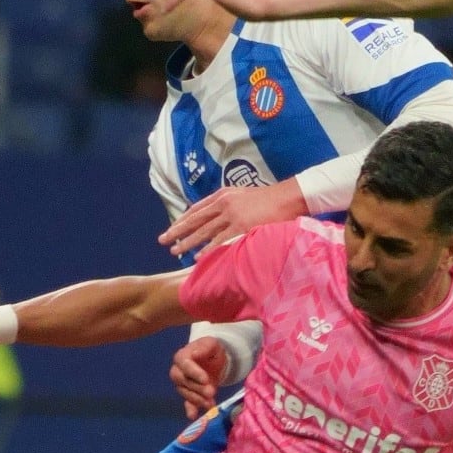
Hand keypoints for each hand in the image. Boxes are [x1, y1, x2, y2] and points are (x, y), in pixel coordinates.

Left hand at [159, 184, 306, 258]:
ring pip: (203, 232)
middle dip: (177, 230)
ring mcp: (232, 216)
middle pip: (195, 220)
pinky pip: (220, 241)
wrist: (289, 197)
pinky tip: (197, 257)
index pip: (197, 208)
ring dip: (187, 242)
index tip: (174, 227)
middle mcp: (223, 204)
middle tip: (163, 240)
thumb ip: (230, 204)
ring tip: (174, 250)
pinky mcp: (241, 228)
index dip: (184, 219)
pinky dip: (207, 250)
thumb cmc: (270, 198)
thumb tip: (219, 215)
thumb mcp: (244, 195)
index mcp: (223, 195)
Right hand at [170, 336, 228, 417]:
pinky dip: (190, 410)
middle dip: (197, 388)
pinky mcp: (189, 394)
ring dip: (198, 399)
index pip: (185, 365)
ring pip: (186, 393)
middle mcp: (178, 371)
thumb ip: (205, 347)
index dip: (194, 373)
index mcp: (182, 356)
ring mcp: (182, 385)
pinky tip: (193, 415)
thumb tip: (195, 353)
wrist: (214, 360)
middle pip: (183, 381)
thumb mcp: (212, 344)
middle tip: (211, 392)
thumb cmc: (211, 350)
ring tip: (211, 403)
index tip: (206, 379)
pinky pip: (187, 403)